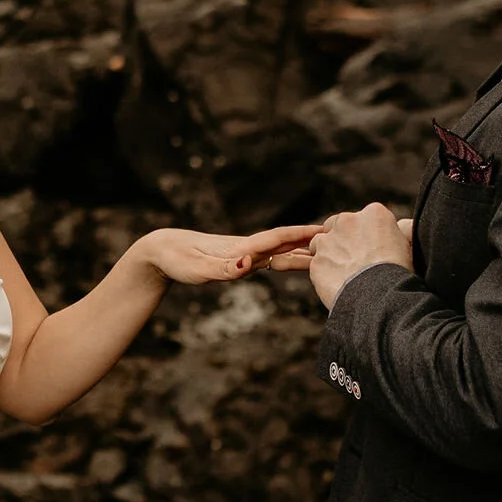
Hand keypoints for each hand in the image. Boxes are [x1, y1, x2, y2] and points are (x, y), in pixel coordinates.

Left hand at [132, 222, 319, 286]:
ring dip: (302, 245)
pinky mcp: (237, 258)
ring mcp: (243, 251)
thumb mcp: (198, 269)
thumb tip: (248, 264)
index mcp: (241, 248)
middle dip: (310, 238)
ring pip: (279, 247)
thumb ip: (224, 269)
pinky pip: (268, 255)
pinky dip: (286, 253)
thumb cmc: (177, 261)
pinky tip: (295, 256)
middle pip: (284, 241)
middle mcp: (246, 247)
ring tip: (327, 247)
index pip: (278, 238)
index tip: (327, 232)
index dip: (301, 234)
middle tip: (341, 236)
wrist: (160, 251)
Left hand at [307, 205, 415, 309]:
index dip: (364, 235)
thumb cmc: (401, 275)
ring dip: (328, 255)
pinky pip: (316, 265)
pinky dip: (323, 274)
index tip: (369, 249)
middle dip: (342, 240)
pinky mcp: (317, 261)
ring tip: (343, 275)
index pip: (362, 218)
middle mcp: (349, 220)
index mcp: (375, 213)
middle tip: (353, 262)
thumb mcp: (407, 247)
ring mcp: (329, 240)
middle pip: (338, 225)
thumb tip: (401, 230)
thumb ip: (396, 234)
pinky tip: (338, 286)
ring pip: (320, 243)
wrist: (382, 298)